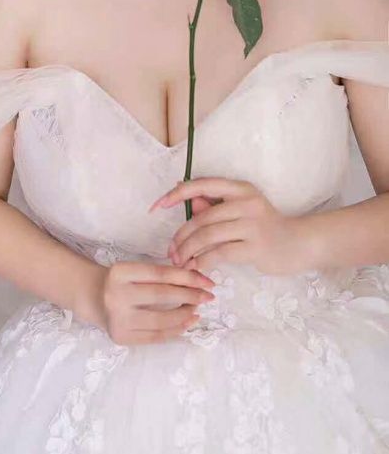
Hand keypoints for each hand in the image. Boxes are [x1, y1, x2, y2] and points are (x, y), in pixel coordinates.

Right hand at [93, 262, 215, 345]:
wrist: (93, 297)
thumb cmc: (122, 281)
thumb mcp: (136, 270)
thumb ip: (163, 273)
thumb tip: (198, 277)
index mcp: (120, 272)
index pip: (160, 274)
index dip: (187, 277)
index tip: (207, 281)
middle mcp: (116, 295)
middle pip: (162, 295)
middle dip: (190, 296)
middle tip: (208, 296)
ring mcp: (118, 318)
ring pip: (161, 319)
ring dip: (185, 315)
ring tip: (197, 310)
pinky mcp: (122, 337)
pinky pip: (156, 336)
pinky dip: (176, 330)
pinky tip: (187, 323)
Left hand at [152, 177, 307, 275]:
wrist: (298, 244)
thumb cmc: (264, 227)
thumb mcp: (241, 210)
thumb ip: (216, 205)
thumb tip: (190, 202)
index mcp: (239, 188)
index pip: (202, 185)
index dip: (176, 194)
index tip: (156, 207)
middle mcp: (245, 202)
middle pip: (201, 217)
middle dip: (180, 236)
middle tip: (170, 251)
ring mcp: (252, 224)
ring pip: (207, 236)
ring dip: (188, 251)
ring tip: (180, 262)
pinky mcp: (255, 246)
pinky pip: (219, 253)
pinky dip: (202, 261)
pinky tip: (196, 267)